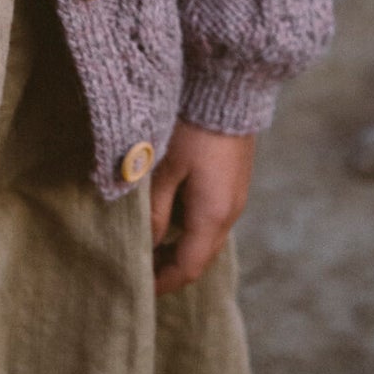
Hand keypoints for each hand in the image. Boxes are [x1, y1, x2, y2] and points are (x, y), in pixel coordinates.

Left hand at [149, 118, 254, 295]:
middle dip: (170, 265)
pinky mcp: (233, 178)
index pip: (188, 266)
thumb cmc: (192, 124)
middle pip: (200, 255)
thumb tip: (149, 244)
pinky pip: (211, 213)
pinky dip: (189, 221)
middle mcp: (230, 212)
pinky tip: (167, 206)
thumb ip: (156, 209)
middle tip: (139, 265)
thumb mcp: (166, 165)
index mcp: (213, 215)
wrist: (229, 86)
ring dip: (180, 242)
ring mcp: (235, 195)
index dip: (163, 281)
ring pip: (206, 234)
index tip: (139, 287)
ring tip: (147, 237)